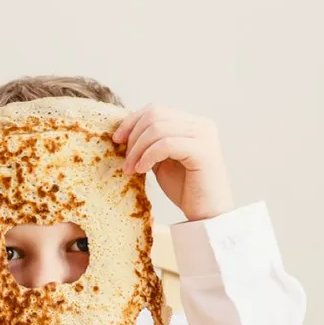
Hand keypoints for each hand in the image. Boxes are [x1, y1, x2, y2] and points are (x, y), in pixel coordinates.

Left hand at [113, 105, 233, 221]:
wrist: (206, 214)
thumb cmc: (185, 189)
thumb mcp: (161, 160)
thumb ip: (149, 143)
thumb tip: (123, 132)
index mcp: (192, 123)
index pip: (155, 110)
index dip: (132, 122)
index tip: (117, 140)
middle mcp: (201, 125)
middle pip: (155, 116)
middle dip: (133, 137)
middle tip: (125, 162)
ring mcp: (204, 136)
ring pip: (158, 129)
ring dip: (138, 150)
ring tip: (131, 169)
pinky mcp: (203, 151)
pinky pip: (166, 144)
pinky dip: (148, 156)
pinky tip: (142, 170)